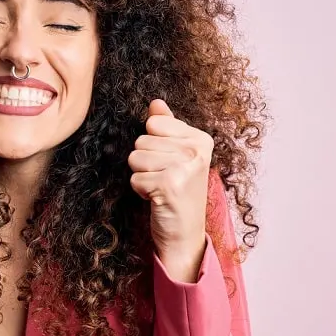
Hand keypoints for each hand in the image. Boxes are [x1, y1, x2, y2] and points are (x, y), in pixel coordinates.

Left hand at [128, 99, 212, 266]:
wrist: (185, 233)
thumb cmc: (179, 191)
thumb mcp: (177, 155)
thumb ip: (167, 127)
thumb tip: (156, 102)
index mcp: (200, 139)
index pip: (153, 123)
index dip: (152, 143)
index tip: (168, 160)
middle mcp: (196, 151)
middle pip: (141, 140)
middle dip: (145, 161)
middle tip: (164, 177)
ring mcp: (184, 168)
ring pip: (135, 158)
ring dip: (142, 175)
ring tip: (161, 186)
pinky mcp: (169, 185)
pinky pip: (135, 177)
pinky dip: (141, 190)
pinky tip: (158, 197)